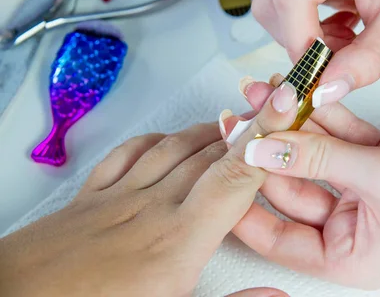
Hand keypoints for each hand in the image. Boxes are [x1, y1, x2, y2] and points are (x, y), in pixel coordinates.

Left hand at [0, 96, 294, 296]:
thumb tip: (277, 295)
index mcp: (177, 240)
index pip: (234, 177)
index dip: (265, 138)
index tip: (285, 106)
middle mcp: (152, 207)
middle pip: (210, 154)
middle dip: (245, 129)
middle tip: (270, 113)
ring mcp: (118, 197)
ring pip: (174, 147)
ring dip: (207, 131)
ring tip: (231, 122)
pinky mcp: (90, 197)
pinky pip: (129, 153)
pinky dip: (155, 139)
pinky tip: (166, 138)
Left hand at [230, 78, 379, 288]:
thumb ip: (318, 161)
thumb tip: (261, 148)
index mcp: (345, 255)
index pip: (274, 233)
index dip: (242, 196)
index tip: (219, 160)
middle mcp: (350, 226)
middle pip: (290, 185)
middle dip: (267, 146)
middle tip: (241, 112)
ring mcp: (362, 188)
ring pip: (312, 155)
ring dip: (292, 124)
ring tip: (264, 88)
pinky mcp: (377, 157)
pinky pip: (339, 136)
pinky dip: (323, 115)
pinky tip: (301, 90)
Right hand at [252, 0, 379, 107]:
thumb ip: (366, 61)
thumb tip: (325, 90)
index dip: (301, 42)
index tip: (319, 71)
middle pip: (274, 0)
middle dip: (301, 40)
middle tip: (339, 55)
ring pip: (271, 4)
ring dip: (302, 34)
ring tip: (344, 35)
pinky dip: (303, 24)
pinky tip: (337, 22)